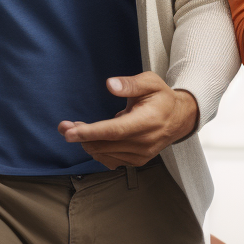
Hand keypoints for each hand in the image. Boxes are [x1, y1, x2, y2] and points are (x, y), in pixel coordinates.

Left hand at [57, 73, 198, 168]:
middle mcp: (144, 142)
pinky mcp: (137, 161)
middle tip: (64, 126)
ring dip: (86, 143)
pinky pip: (111, 160)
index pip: (115, 130)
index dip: (91, 132)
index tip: (70, 132)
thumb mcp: (150, 82)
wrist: (179, 118)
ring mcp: (141, 155)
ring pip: (105, 154)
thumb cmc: (161, 97)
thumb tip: (109, 84)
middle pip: (105, 144)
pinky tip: (92, 139)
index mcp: (148, 121)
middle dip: (81, 136)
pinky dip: (97, 151)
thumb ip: (130, 84)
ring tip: (74, 129)